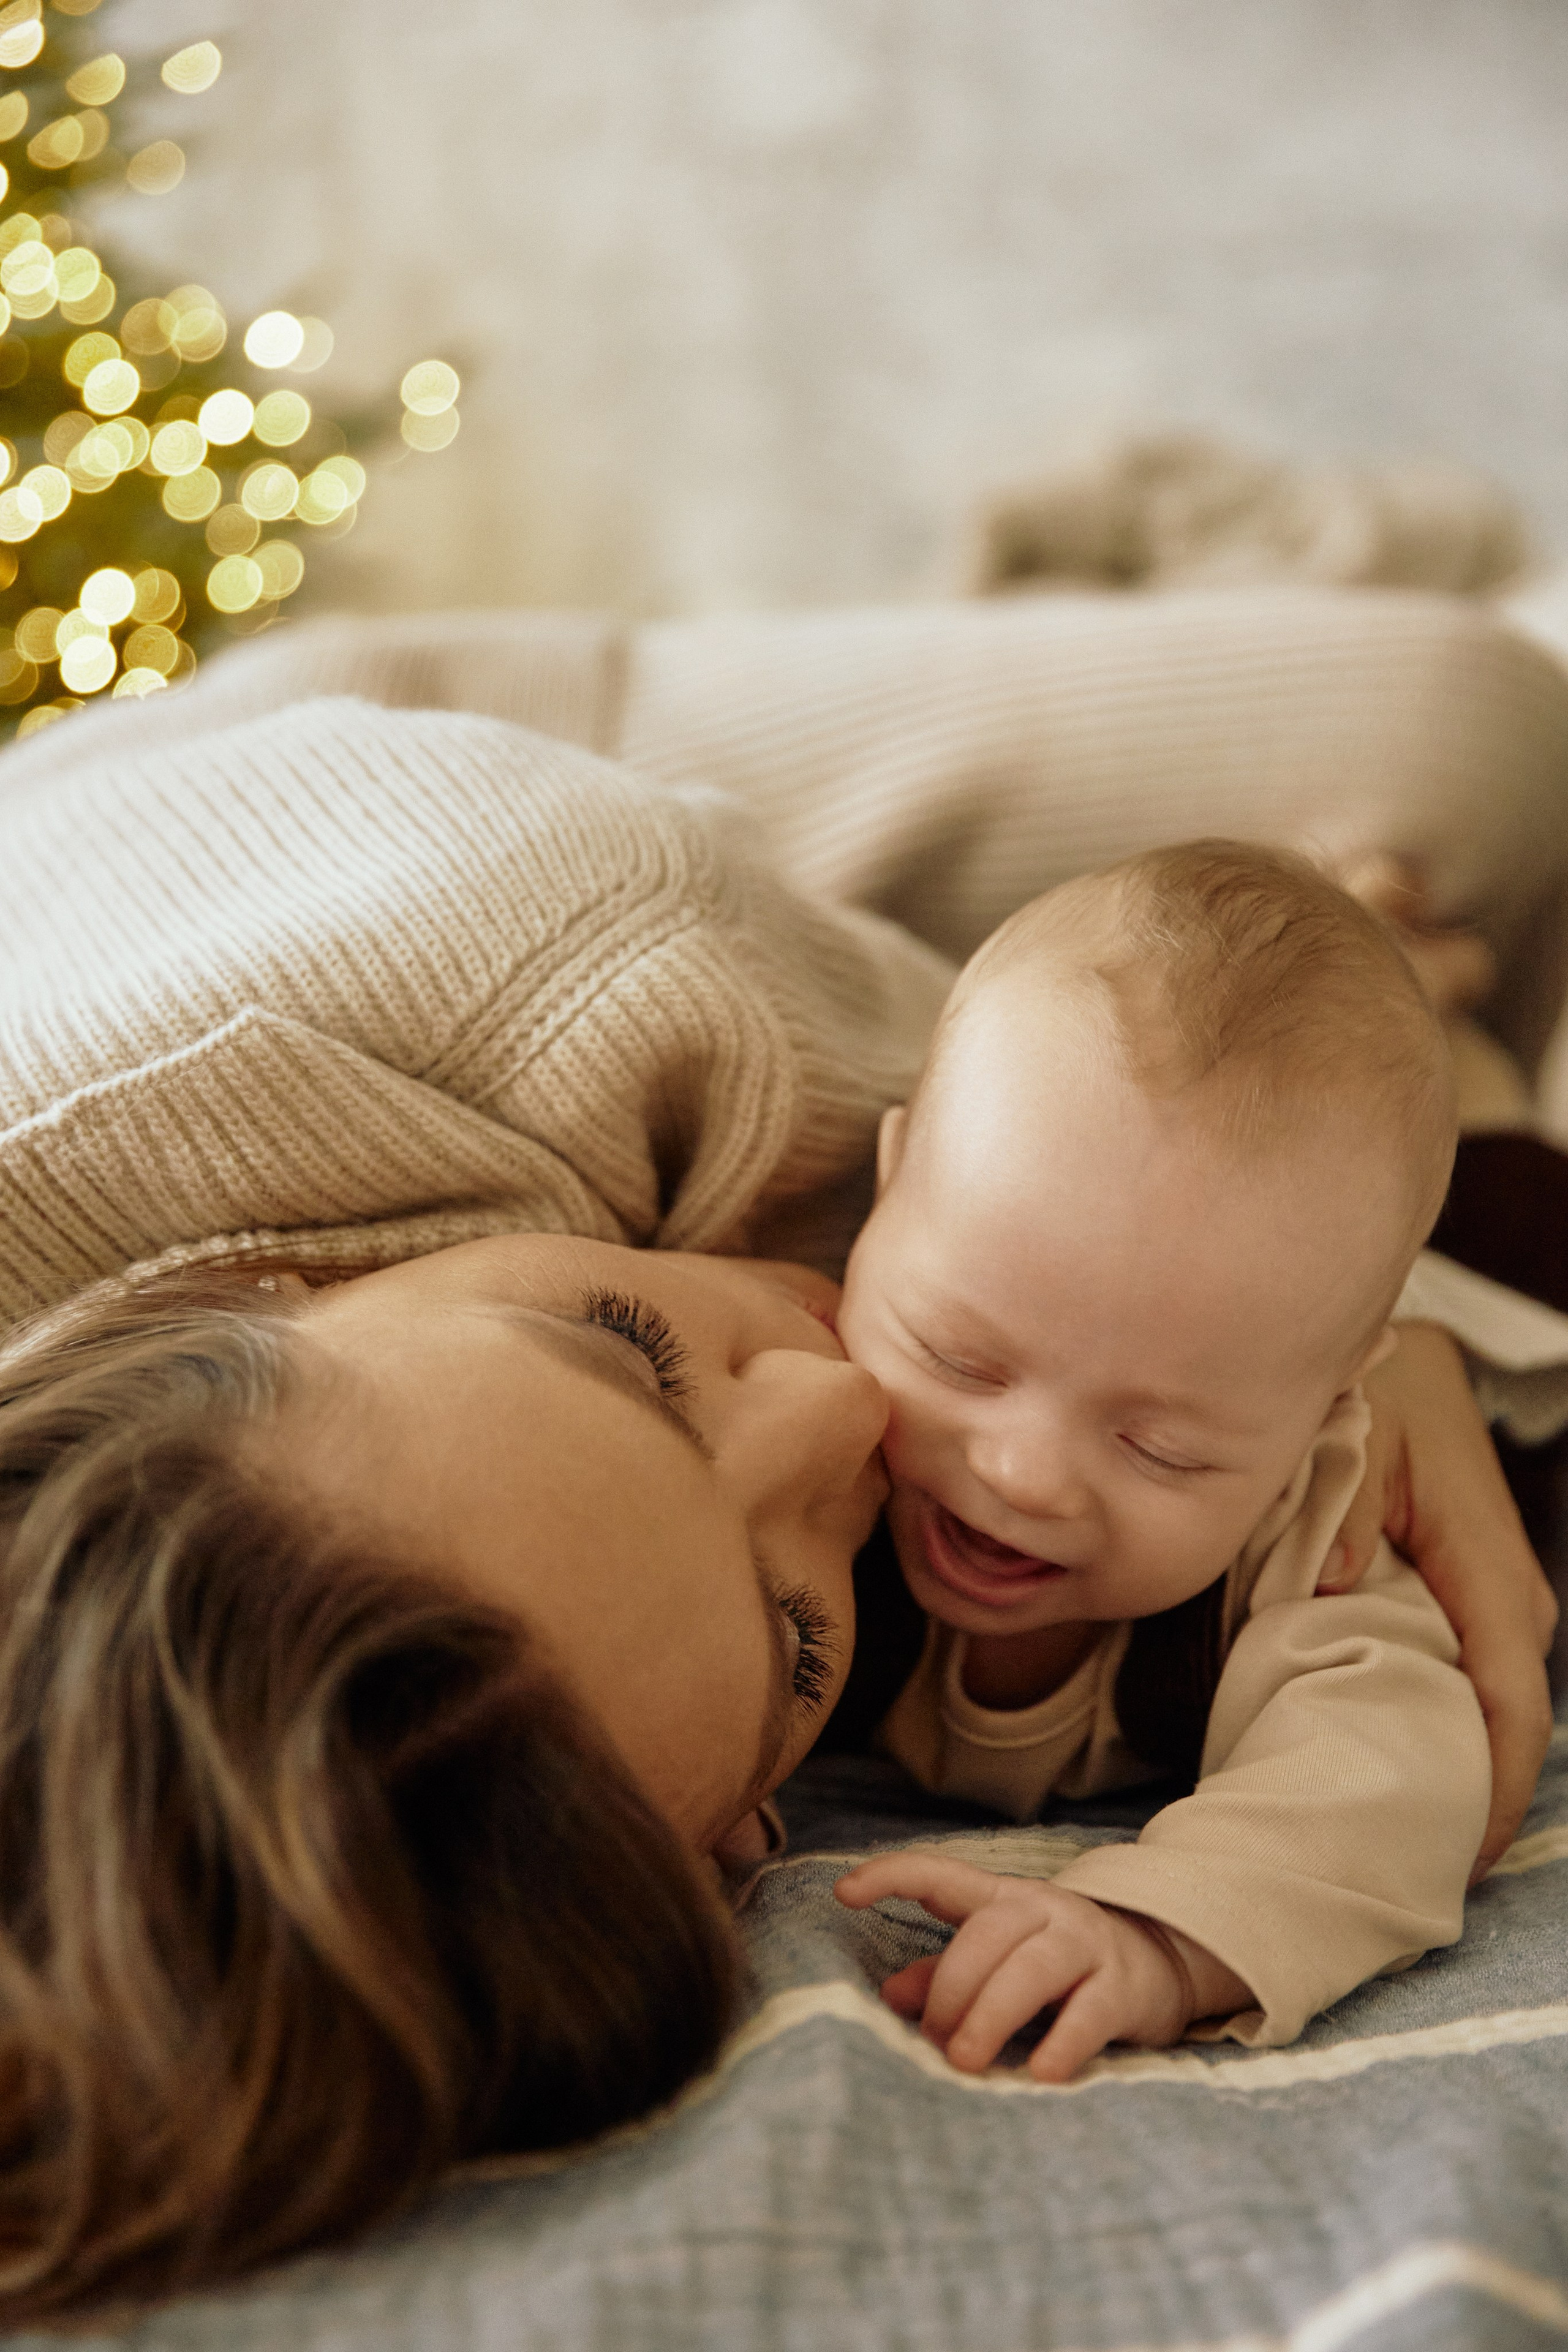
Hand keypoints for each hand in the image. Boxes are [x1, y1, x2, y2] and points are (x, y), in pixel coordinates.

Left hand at [835, 1852, 1249, 2081]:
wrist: (1158, 1960)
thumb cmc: (1057, 1965)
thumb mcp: (1000, 1959)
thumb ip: (944, 1973)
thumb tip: (889, 1995)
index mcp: (1002, 1898)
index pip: (941, 1874)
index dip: (892, 1875)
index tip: (844, 1892)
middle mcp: (1042, 1910)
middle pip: (985, 1934)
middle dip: (950, 1989)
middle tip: (933, 2041)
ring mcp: (1084, 1943)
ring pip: (1030, 1968)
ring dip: (990, 2015)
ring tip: (965, 2061)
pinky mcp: (1121, 1987)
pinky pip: (1087, 2012)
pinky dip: (1059, 2045)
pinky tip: (1038, 2076)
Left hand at [1318, 1321, 1555, 1878]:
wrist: (1394, 1356)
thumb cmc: (1370, 1394)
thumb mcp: (1352, 1436)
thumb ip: (1340, 1512)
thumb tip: (1331, 1585)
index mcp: (1486, 1569)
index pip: (1510, 1705)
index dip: (1491, 1791)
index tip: (1460, 1858)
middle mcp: (1506, 1597)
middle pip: (1504, 1724)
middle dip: (1467, 1800)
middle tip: (1403, 1870)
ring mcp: (1491, 1600)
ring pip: (1485, 1706)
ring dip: (1449, 1767)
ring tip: (1395, 1837)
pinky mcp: (1466, 1598)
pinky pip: (1464, 1678)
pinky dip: (1433, 1724)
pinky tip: (1391, 1763)